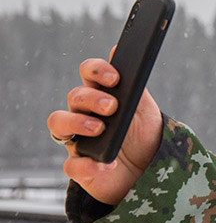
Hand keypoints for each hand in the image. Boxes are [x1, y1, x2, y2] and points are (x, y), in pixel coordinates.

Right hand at [47, 55, 162, 205]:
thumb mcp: (144, 110)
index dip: (97, 71)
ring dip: (76, 123)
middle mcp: (84, 115)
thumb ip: (134, 85)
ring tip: (99, 129)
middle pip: (74, 97)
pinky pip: (71, 166)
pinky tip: (106, 164)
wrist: (151, 173)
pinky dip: (86, 165)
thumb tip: (118, 49)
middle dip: (92, 98)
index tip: (114, 78)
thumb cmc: (144, 136)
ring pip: (58, 124)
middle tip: (112, 107)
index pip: (89, 74)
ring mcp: (78, 140)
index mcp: (102, 96)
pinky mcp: (80, 168)